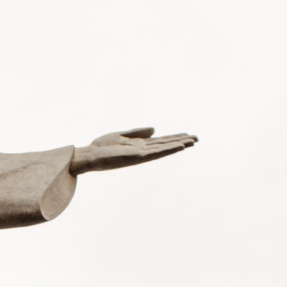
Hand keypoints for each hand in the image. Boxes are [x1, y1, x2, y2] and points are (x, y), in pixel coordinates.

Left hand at [69, 127, 196, 174]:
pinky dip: (168, 149)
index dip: (174, 138)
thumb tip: (155, 129)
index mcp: (139, 145)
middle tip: (197, 139)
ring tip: (193, 142)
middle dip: (181, 141)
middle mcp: (142, 150)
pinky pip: (156, 153)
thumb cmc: (101, 147)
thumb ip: (137, 132)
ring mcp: (141, 154)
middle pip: (165, 145)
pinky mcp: (137, 157)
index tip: (187, 135)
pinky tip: (178, 147)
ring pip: (164, 149)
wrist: (89, 156)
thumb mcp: (120, 135)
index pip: (160, 141)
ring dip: (178, 145)